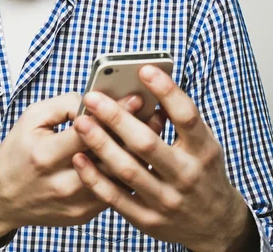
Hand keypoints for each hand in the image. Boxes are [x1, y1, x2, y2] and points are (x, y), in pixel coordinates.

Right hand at [0, 91, 145, 250]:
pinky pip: (114, 191)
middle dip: (134, 131)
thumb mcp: (32, 118)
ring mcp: (75, 203)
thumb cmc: (17, 151)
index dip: (114, 113)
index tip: (137, 96)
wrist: (3, 198)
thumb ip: (65, 105)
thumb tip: (97, 101)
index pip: (88, 131)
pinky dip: (128, 171)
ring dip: (138, 152)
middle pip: (109, 157)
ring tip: (153, 129)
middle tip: (154, 111)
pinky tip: (140, 153)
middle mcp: (62, 183)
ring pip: (117, 177)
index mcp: (46, 155)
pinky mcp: (84, 215)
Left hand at [73, 66, 258, 251]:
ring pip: (128, 170)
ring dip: (101, 144)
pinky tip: (79, 157)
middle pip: (147, 143)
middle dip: (117, 118)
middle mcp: (186, 175)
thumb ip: (180, 119)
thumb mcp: (203, 143)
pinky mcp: (148, 220)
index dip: (167, 91)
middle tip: (92, 97)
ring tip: (81, 122)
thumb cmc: (203, 171)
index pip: (186, 116)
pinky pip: (116, 198)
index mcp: (203, 150)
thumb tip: (149, 87)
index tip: (144, 69)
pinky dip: (95, 178)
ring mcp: (166, 201)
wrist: (215, 225)